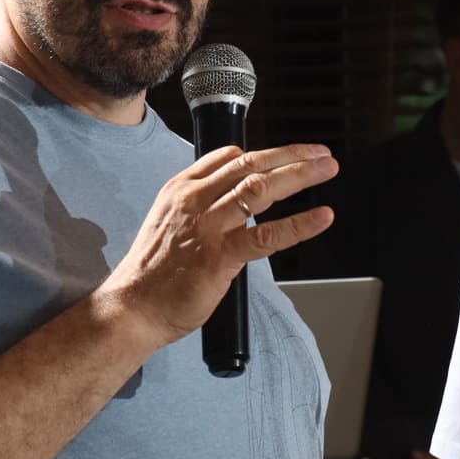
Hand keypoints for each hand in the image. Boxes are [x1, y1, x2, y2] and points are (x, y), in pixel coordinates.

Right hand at [100, 144, 336, 349]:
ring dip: (299, 176)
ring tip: (326, 169)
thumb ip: (199, 204)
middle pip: (251, 165)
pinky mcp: (219, 257)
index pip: (230, 156)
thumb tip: (233, 199)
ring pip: (260, 189)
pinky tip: (321, 217)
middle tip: (321, 153)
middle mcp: (194, 200)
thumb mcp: (167, 220)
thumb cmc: (153, 270)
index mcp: (181, 188)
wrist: (133, 306)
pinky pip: (266, 236)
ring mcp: (207, 227)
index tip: (291, 155)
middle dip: (291, 156)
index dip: (266, 153)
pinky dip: (299, 224)